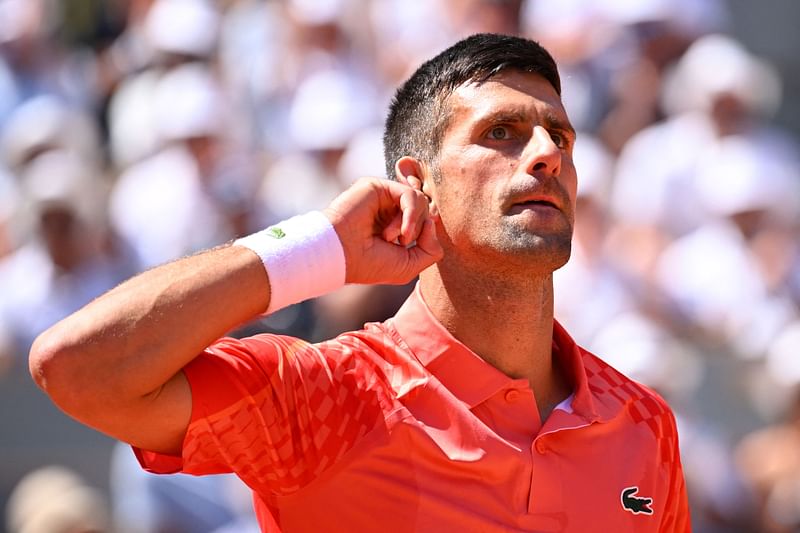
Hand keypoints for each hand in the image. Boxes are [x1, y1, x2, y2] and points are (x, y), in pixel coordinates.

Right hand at [323, 177, 442, 284]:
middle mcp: (389, 209)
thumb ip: (432, 249)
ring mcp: (383, 197)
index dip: (428, 231)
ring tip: (395, 239)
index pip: (426, 219)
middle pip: (426, 209)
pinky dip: (411, 215)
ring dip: (412, 224)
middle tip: (401, 244)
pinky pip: (410, 194)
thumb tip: (432, 221)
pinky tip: (399, 232)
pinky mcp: (378, 187)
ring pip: (421, 200)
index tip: (412, 247)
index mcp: (395, 226)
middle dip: (418, 230)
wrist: (340, 255)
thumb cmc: (370, 264)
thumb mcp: (410, 266)